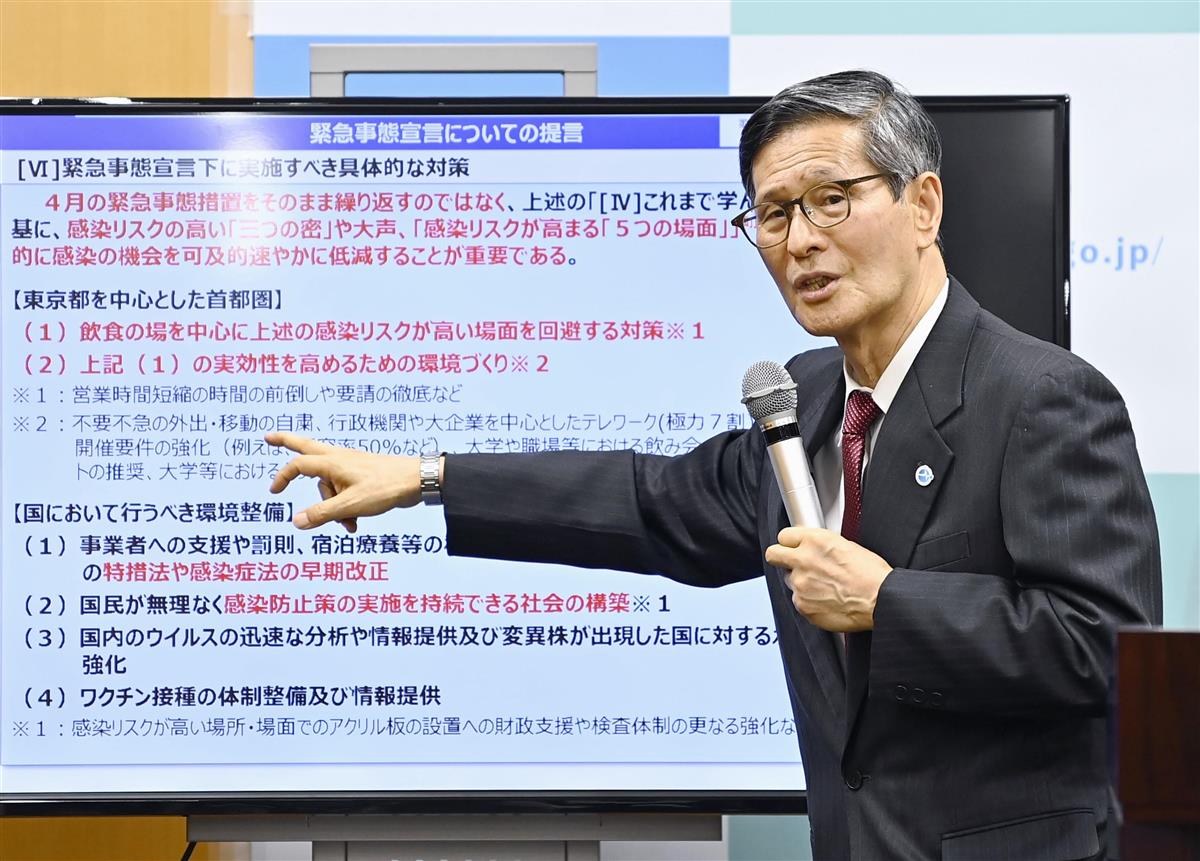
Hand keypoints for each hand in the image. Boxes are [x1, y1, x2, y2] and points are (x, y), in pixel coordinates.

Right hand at [266, 432, 425, 530]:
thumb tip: (296, 522)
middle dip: (287, 442)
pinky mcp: (361, 475)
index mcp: (333, 462)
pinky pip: (343, 491)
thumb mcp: (351, 505)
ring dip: (333, 507)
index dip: (283, 476)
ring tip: (349, 524)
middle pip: (306, 448)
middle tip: (268, 436)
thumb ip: (323, 514)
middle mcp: (339, 459)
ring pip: (328, 486)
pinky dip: (345, 507)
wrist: (416, 481)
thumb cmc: (386, 488)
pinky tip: (355, 523)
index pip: (298, 465)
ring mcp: (350, 466)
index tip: (275, 492)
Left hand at [764, 527, 891, 631]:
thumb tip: (812, 548)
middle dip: (780, 558)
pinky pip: (798, 600)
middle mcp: (803, 560)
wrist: (881, 601)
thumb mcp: (847, 545)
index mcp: (815, 540)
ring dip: (801, 583)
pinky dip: (808, 601)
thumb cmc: (872, 574)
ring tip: (823, 587)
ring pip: (788, 580)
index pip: (784, 536)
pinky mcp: (802, 605)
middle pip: (773, 554)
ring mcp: (800, 584)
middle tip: (791, 564)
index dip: (789, 543)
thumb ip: (821, 545)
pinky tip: (826, 601)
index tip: (792, 547)